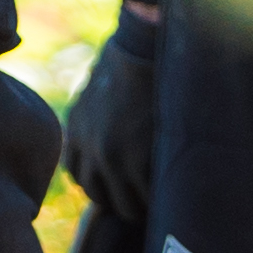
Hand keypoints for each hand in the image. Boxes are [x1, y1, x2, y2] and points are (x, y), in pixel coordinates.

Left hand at [60, 17, 159, 227]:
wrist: (148, 45)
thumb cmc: (133, 59)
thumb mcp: (100, 90)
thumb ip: (97, 120)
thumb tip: (109, 136)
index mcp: (78, 131)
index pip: (79, 174)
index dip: (100, 183)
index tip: (119, 183)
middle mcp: (89, 149)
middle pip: (98, 196)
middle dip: (121, 200)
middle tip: (145, 197)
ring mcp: (113, 158)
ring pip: (125, 206)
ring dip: (144, 207)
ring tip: (163, 201)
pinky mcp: (139, 161)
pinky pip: (149, 198)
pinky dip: (161, 201)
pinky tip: (175, 192)